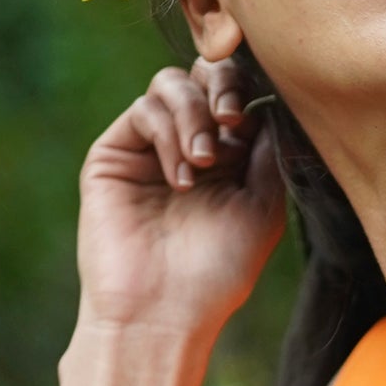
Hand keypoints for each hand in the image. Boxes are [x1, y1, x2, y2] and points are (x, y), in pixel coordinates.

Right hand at [75, 58, 285, 338]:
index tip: (255, 116)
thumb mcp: (263, 204)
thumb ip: (267, 148)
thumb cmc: (219, 269)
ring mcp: (149, 147)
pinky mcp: (113, 155)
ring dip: (195, 114)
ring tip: (205, 161)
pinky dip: (168, 133)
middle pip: (204, 74)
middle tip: (232, 118)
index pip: (240, 93)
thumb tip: (272, 97)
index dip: (251, 87)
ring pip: (171, 85)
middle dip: (223, 84)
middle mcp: (189, 143)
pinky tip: (181, 177)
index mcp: (230, 154)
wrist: (164, 311)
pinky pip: (142, 111)